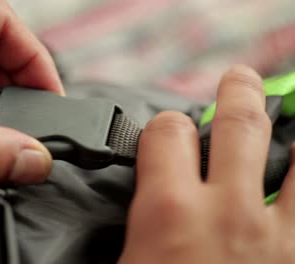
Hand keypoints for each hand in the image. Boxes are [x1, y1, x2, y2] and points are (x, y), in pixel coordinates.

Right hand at [119, 65, 294, 262]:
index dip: (166, 124)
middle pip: (239, 126)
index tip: (168, 129)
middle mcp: (227, 213)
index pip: (167, 134)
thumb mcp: (125, 261)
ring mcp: (274, 233)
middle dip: (239, 92)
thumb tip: (130, 205)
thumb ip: (133, 219)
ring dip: (288, 132)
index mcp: (168, 212)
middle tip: (240, 78)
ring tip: (284, 115)